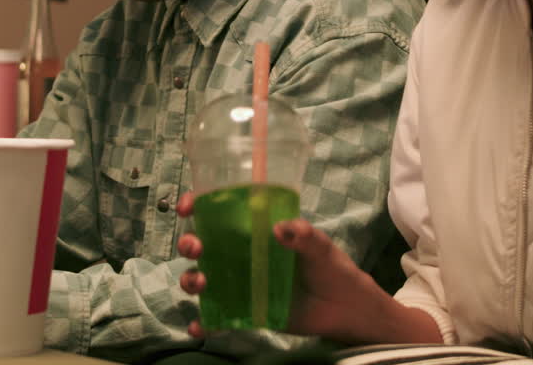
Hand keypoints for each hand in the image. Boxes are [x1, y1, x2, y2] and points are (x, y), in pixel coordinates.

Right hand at [176, 192, 395, 342]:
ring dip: (191, 280)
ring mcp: (240, 284)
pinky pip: (219, 317)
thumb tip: (280, 228)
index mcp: (255, 231)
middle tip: (196, 248)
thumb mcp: (321, 246)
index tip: (188, 207)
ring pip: (203, 279)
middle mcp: (241, 255)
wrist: (345, 309)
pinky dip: (205, 322)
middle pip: (202, 245)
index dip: (198, 206)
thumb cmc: (331, 268)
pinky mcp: (246, 312)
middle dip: (189, 243)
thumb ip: (304, 235)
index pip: (219, 212)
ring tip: (200, 284)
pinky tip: (199, 326)